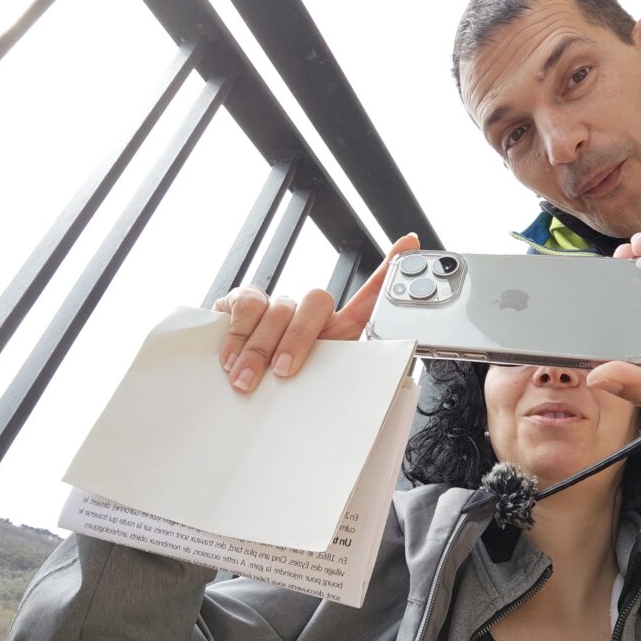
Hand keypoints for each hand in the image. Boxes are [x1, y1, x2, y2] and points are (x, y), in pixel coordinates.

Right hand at [212, 233, 419, 391]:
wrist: (229, 393)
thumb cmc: (275, 394)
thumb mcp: (311, 393)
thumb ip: (336, 387)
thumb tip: (374, 393)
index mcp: (333, 333)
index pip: (367, 298)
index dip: (387, 269)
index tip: (411, 245)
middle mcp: (306, 313)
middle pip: (318, 300)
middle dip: (298, 339)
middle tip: (283, 372)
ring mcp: (275, 305)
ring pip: (278, 307)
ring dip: (259, 348)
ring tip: (246, 380)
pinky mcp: (241, 302)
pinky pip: (245, 304)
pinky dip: (238, 336)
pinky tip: (230, 359)